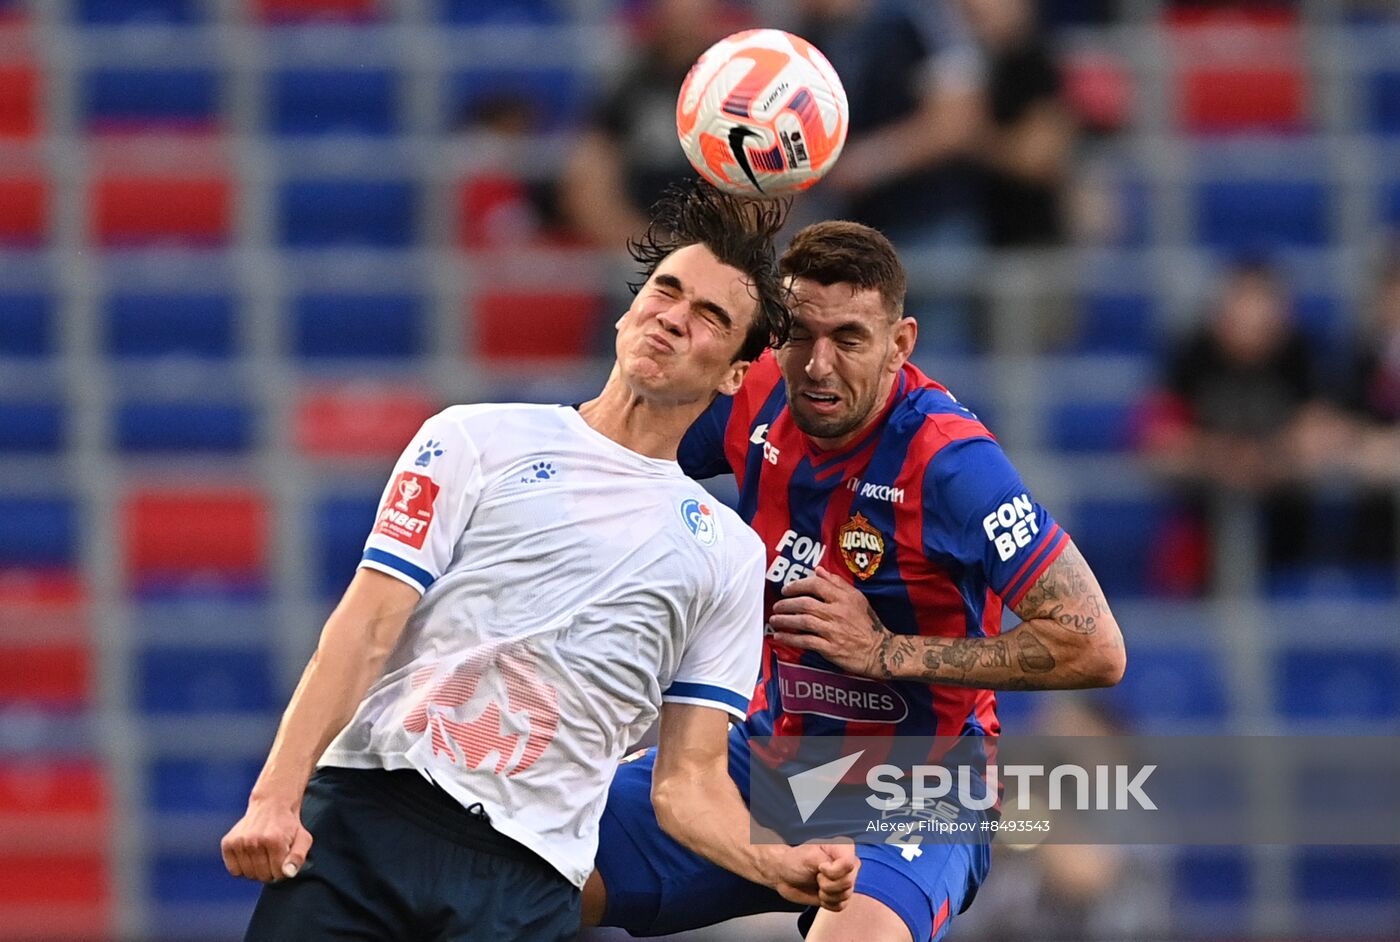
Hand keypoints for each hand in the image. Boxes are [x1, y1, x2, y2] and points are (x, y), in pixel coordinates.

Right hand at [221, 799, 312, 882]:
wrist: (271, 805)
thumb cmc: (288, 825)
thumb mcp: (303, 838)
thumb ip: (298, 857)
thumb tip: (288, 873)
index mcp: (275, 841)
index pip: (278, 874)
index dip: (283, 870)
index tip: (283, 858)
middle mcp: (255, 841)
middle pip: (262, 876)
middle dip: (270, 871)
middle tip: (273, 856)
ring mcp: (240, 842)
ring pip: (248, 874)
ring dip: (256, 869)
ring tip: (262, 854)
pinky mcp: (228, 843)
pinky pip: (234, 870)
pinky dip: (242, 867)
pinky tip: (249, 855)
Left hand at [768, 842, 860, 910]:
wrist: (785, 875)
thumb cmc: (794, 861)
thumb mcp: (809, 855)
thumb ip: (825, 860)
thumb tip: (837, 868)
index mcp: (843, 848)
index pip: (849, 864)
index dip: (834, 871)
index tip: (820, 868)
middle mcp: (847, 864)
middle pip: (848, 882)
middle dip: (827, 884)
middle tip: (816, 877)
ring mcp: (845, 880)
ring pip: (845, 895)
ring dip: (826, 895)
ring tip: (817, 885)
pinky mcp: (841, 895)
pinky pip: (841, 906)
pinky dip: (827, 903)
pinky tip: (820, 894)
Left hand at [770, 567, 893, 678]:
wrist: (879, 650)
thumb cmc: (867, 623)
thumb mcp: (857, 598)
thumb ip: (838, 583)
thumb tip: (818, 570)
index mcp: (843, 598)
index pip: (816, 585)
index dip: (797, 585)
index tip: (786, 589)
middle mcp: (837, 612)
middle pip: (805, 603)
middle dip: (786, 604)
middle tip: (776, 605)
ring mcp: (833, 631)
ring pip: (803, 621)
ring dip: (785, 620)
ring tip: (774, 620)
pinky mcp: (830, 648)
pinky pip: (806, 641)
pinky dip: (790, 638)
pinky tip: (780, 636)